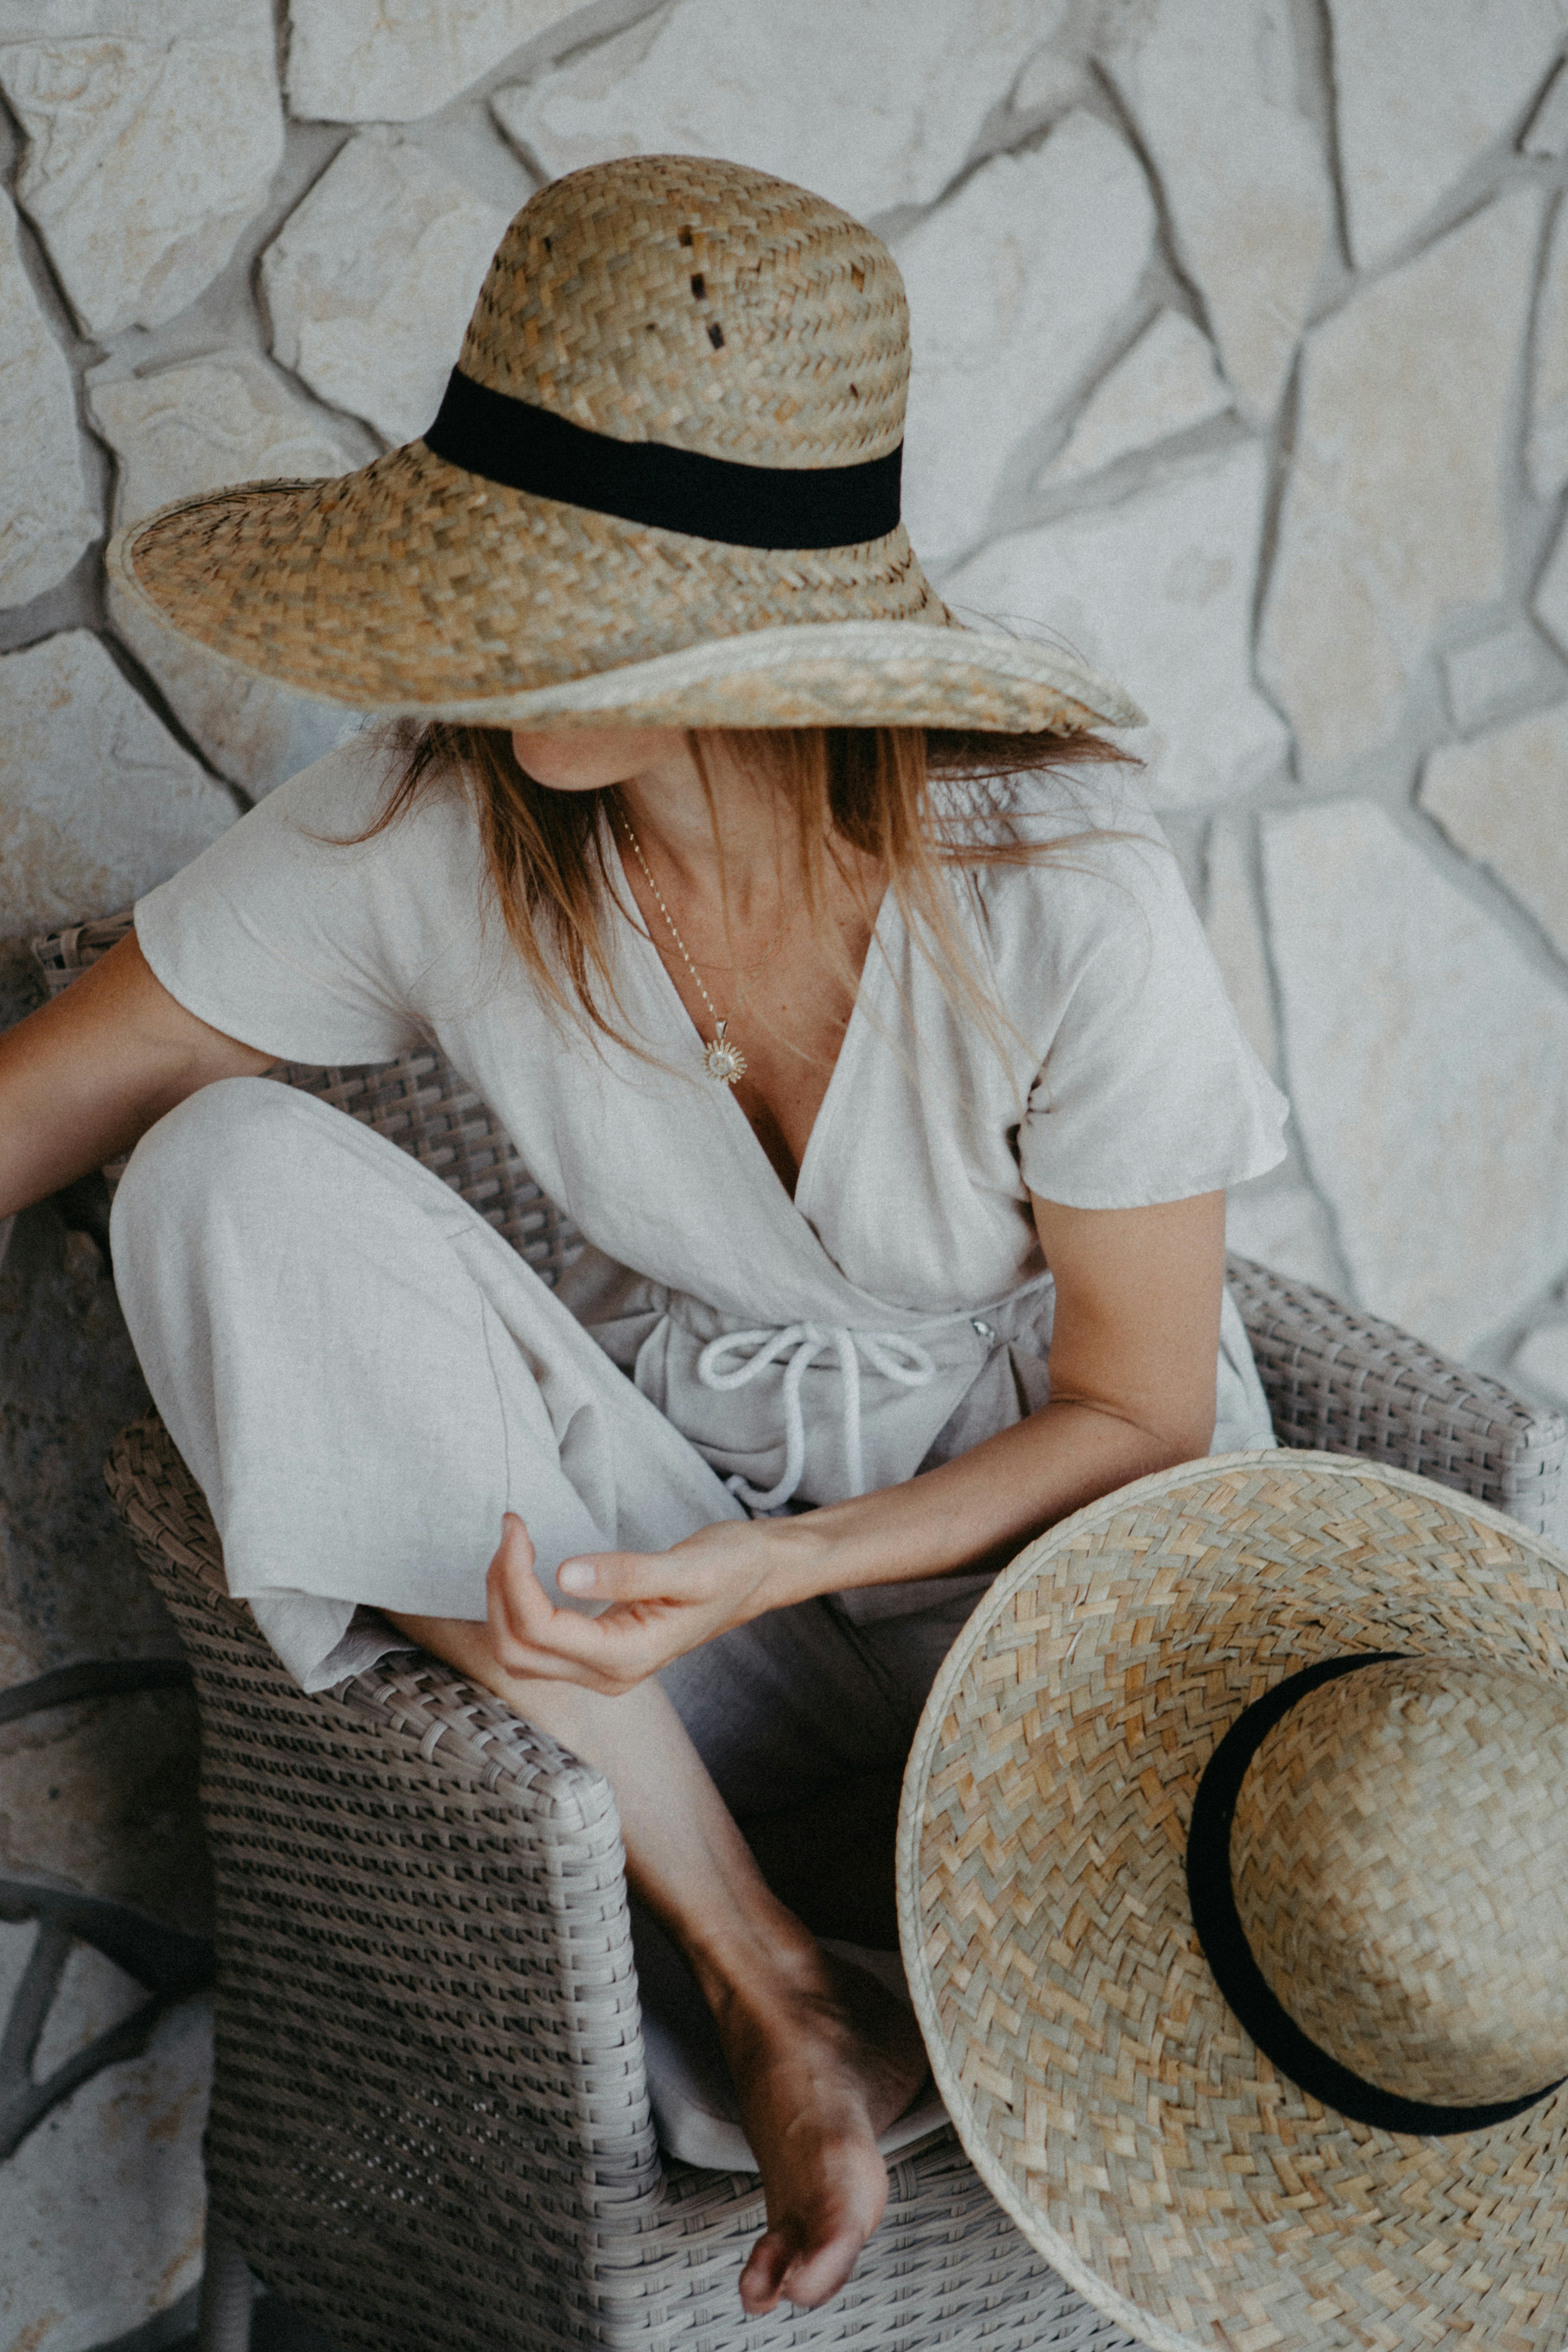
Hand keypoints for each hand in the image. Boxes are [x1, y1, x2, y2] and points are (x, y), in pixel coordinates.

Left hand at [483, 1511, 790, 1694]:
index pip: (541, 1628)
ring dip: (503, 1598)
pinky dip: (517, 1604)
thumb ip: (628, 1573)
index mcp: (628, 1656)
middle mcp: (609, 1674)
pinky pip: (536, 1642)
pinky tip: (526, 1565)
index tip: (516, 1524)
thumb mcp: (688, 1566)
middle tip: (512, 1527)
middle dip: (500, 1588)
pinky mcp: (597, 1653)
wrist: (756, 1578)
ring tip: (514, 1542)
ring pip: (519, 1651)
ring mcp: (601, 1670)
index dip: (515, 1577)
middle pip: (517, 1649)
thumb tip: (564, 1573)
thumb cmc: (730, 1568)